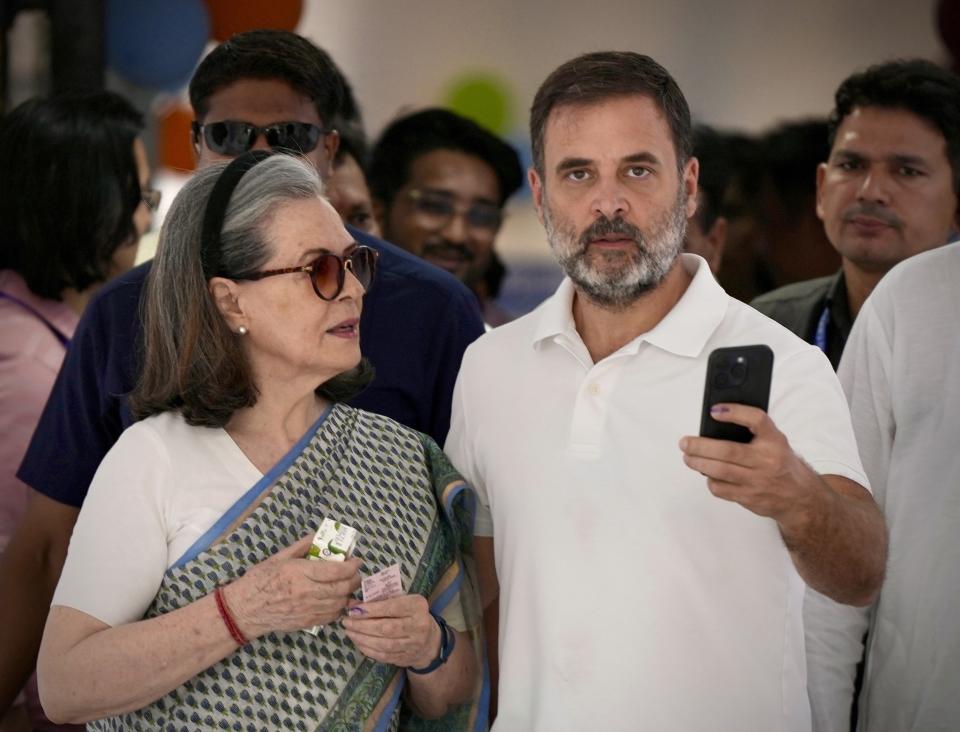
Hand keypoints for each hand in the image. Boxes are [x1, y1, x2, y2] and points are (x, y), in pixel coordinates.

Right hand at [224, 534, 360, 638]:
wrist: (245, 609)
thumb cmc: (259, 580)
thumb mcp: (279, 557)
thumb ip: (302, 546)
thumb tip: (319, 536)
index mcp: (300, 573)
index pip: (336, 571)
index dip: (352, 566)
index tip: (356, 560)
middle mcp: (307, 592)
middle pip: (343, 588)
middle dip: (354, 579)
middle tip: (354, 572)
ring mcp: (308, 610)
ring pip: (340, 603)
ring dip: (348, 593)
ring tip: (347, 585)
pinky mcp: (307, 622)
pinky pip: (331, 616)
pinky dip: (338, 607)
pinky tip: (336, 599)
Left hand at [340, 594, 439, 668]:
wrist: (428, 639)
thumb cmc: (410, 614)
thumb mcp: (400, 600)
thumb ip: (378, 600)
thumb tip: (352, 604)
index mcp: (417, 606)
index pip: (392, 608)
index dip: (371, 610)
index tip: (354, 610)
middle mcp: (418, 626)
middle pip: (386, 628)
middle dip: (362, 625)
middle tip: (346, 622)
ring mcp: (413, 644)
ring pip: (384, 644)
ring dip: (362, 639)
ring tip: (349, 632)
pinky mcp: (406, 658)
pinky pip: (384, 656)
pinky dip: (368, 650)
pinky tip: (358, 642)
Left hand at [678, 403, 825, 525]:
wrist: (800, 498)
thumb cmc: (781, 464)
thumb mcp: (775, 441)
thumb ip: (751, 431)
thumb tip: (715, 421)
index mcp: (774, 441)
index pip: (757, 420)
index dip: (735, 412)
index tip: (714, 410)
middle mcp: (767, 460)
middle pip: (728, 451)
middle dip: (700, 446)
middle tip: (685, 443)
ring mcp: (758, 481)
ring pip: (721, 472)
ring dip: (699, 463)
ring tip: (688, 457)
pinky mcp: (749, 498)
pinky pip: (721, 489)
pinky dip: (710, 480)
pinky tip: (708, 474)